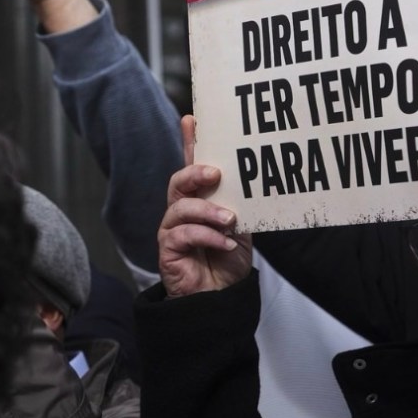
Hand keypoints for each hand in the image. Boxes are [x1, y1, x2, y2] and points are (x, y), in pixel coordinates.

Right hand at [159, 115, 251, 296]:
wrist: (220, 298)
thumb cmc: (227, 262)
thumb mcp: (240, 228)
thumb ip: (239, 205)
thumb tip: (249, 180)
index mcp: (198, 200)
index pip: (192, 167)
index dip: (190, 143)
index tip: (193, 119)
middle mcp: (181, 210)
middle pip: (178, 181)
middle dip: (195, 172)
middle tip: (215, 173)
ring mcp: (172, 229)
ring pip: (181, 207)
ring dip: (208, 211)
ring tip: (230, 221)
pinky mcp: (167, 249)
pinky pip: (182, 234)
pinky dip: (207, 236)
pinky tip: (225, 244)